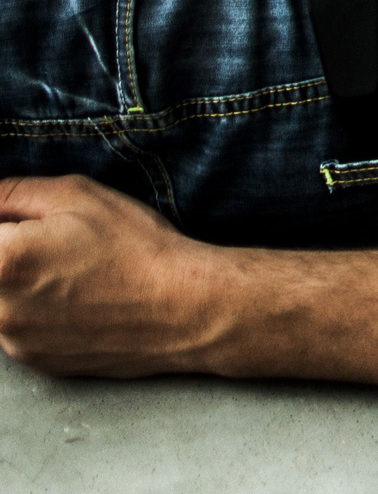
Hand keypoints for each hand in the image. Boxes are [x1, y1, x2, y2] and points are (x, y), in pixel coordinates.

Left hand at [0, 175, 229, 377]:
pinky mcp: (32, 360)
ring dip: (18, 282)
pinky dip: (34, 309)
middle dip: (11, 251)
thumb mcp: (79, 196)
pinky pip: (15, 326)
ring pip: (0, 299)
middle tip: (53, 244)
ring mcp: (12, 341)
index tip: (25, 225)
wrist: (183, 309)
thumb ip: (13, 193)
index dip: (6, 225)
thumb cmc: (138, 249)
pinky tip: (76, 296)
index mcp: (2, 261)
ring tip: (69, 271)